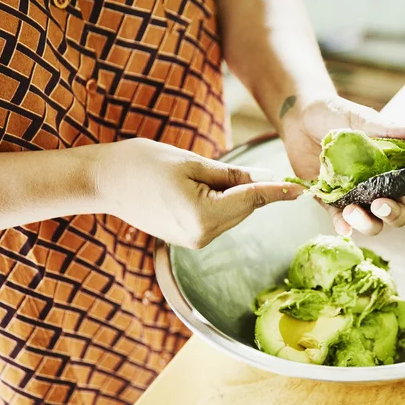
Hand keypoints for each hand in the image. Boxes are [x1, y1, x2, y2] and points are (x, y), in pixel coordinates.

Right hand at [95, 138, 303, 248]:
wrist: (103, 180)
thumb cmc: (142, 164)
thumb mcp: (193, 163)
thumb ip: (232, 175)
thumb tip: (265, 180)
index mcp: (203, 216)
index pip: (252, 200)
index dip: (278, 192)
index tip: (301, 190)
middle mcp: (201, 236)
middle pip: (244, 209)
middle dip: (256, 190)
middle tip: (265, 172)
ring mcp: (193, 241)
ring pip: (232, 215)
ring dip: (237, 196)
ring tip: (214, 174)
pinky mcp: (187, 239)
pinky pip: (217, 219)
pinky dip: (223, 203)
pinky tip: (209, 187)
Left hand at [281, 95, 404, 235]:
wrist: (300, 117)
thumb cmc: (336, 113)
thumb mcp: (363, 119)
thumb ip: (393, 129)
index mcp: (393, 164)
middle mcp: (378, 184)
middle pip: (398, 211)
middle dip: (394, 213)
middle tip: (380, 204)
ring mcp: (356, 196)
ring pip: (373, 222)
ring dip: (369, 224)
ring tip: (353, 212)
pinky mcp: (332, 201)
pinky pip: (341, 220)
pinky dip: (344, 227)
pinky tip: (343, 228)